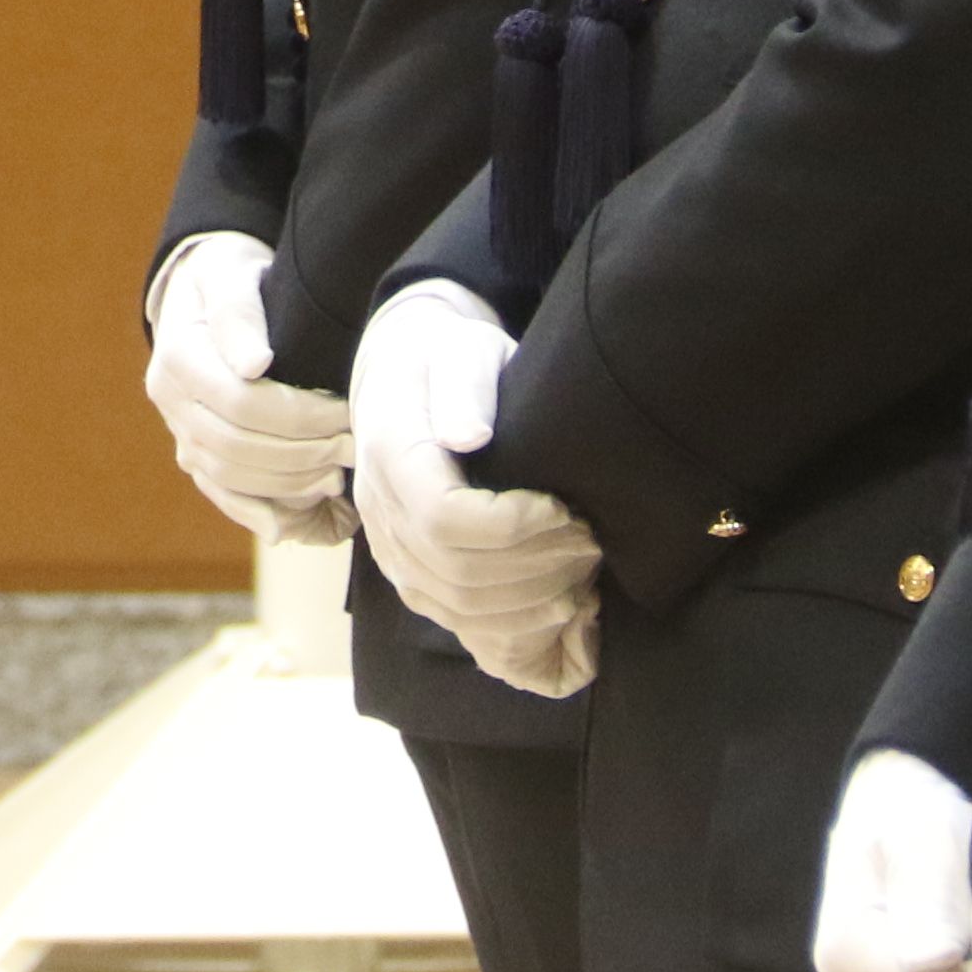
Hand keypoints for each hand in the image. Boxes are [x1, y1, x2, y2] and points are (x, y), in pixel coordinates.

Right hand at [140, 234, 350, 544]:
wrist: (203, 291)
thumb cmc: (228, 277)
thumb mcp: (232, 275)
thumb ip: (240, 314)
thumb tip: (255, 364)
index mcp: (177, 357)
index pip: (241, 403)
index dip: (299, 415)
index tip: (345, 411)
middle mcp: (170, 400)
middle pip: (236, 447)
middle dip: (301, 453)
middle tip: (350, 446)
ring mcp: (178, 429)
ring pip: (229, 477)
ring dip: (286, 484)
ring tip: (335, 476)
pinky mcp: (191, 450)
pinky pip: (217, 493)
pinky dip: (252, 512)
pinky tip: (287, 526)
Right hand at [348, 280, 601, 693]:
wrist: (406, 371)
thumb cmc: (446, 355)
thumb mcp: (460, 348)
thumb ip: (464, 386)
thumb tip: (468, 436)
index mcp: (389, 451)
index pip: (445, 518)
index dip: (514, 528)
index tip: (563, 508)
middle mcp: (380, 510)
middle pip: (456, 573)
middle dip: (536, 568)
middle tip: (591, 544)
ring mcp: (390, 548)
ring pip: (456, 607)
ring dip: (530, 602)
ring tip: (583, 574)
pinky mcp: (409, 571)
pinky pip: (454, 619)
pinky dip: (513, 623)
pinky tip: (558, 602)